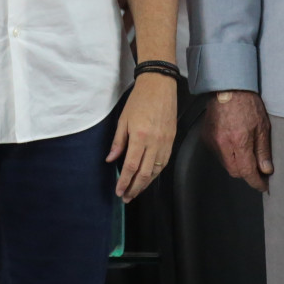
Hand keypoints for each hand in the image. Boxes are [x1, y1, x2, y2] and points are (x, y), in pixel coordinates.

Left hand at [109, 73, 176, 201]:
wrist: (160, 85)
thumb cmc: (139, 100)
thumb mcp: (123, 119)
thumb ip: (118, 141)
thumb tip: (111, 160)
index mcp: (140, 136)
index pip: (131, 166)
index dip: (125, 181)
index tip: (119, 191)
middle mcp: (155, 142)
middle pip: (145, 173)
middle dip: (135, 188)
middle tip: (126, 197)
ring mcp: (165, 142)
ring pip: (156, 170)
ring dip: (145, 184)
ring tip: (136, 191)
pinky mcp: (172, 140)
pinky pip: (164, 162)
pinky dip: (156, 173)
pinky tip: (149, 178)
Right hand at [208, 90, 272, 191]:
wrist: (228, 87)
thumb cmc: (248, 104)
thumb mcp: (262, 126)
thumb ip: (263, 150)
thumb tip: (266, 170)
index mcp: (239, 142)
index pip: (247, 172)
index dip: (256, 182)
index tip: (264, 186)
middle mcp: (223, 145)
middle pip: (234, 171)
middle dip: (246, 174)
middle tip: (257, 170)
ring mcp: (212, 141)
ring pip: (225, 164)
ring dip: (236, 164)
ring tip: (246, 156)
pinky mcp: (206, 137)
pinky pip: (217, 154)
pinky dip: (227, 155)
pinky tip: (234, 146)